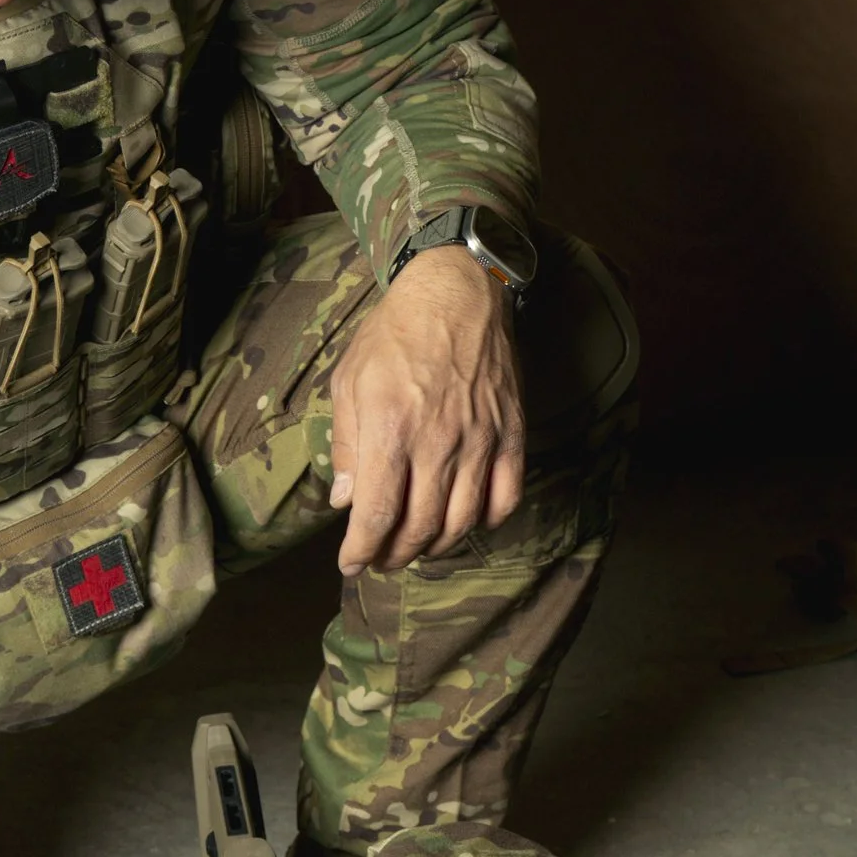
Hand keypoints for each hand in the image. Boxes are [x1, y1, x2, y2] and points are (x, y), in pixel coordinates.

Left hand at [328, 244, 525, 573]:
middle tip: (381, 560)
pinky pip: (505, 498)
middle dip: (395, 556)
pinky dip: (485, 522)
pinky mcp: (510, 434)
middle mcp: (438, 443)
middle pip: (420, 528)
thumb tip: (346, 501)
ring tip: (416, 548)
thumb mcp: (349, 381)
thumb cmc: (394, 333)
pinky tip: (465, 522)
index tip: (351, 564)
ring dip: (435, 547)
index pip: (377, 515)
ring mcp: (480, 441)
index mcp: (391, 430)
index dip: (362, 550)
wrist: (457, 292)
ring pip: (462, 522)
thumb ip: (346, 445)